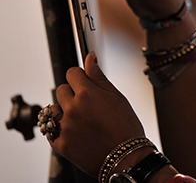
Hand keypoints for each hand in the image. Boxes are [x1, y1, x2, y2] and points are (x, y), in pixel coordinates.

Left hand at [49, 52, 144, 177]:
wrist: (125, 158)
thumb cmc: (125, 127)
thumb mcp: (116, 97)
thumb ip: (98, 76)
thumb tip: (90, 57)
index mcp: (88, 93)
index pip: (72, 73)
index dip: (80, 77)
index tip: (85, 83)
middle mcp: (72, 108)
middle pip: (61, 89)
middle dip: (72, 93)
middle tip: (87, 105)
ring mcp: (64, 126)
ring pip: (53, 109)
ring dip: (63, 111)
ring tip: (81, 120)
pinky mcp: (59, 143)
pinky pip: (50, 129)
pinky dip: (60, 129)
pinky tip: (76, 132)